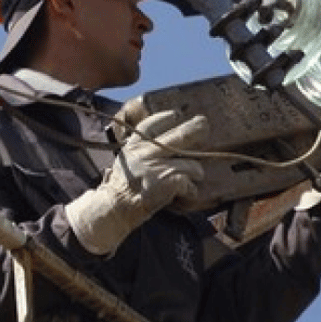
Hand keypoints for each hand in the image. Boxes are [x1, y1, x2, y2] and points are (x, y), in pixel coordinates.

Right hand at [65, 111, 208, 255]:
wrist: (116, 207)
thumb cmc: (120, 188)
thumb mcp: (125, 161)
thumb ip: (139, 151)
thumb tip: (158, 144)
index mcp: (134, 146)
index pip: (151, 125)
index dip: (165, 118)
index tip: (175, 114)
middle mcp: (147, 152)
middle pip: (179, 135)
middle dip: (195, 128)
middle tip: (204, 124)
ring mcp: (159, 165)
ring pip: (191, 163)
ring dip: (196, 172)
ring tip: (193, 177)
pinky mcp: (170, 180)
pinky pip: (190, 183)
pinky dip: (191, 191)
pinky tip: (186, 194)